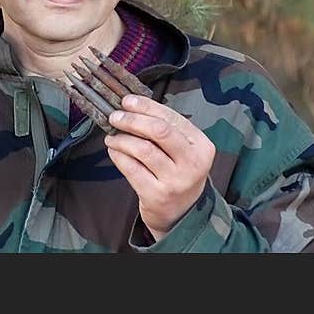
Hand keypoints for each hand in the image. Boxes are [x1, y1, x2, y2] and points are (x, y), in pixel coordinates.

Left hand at [104, 95, 215, 240]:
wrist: (182, 212)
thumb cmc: (178, 173)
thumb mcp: (183, 150)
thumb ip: (165, 128)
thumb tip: (131, 106)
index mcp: (201, 145)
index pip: (171, 118)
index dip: (146, 106)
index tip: (127, 101)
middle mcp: (192, 163)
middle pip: (159, 131)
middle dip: (133, 120)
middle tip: (115, 117)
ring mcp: (175, 181)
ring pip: (143, 149)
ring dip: (122, 139)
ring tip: (112, 137)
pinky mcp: (157, 195)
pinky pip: (132, 168)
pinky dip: (118, 156)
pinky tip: (114, 151)